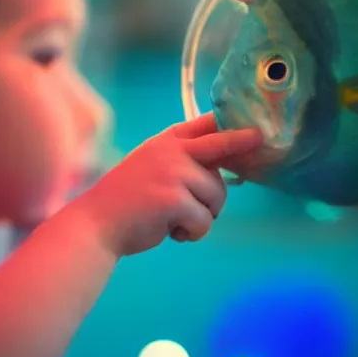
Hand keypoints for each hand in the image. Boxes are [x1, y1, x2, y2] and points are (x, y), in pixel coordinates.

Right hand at [71, 112, 261, 257]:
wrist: (96, 223)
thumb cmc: (125, 200)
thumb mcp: (151, 169)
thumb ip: (179, 163)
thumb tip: (222, 170)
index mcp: (164, 143)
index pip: (202, 125)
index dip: (229, 124)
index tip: (253, 123)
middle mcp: (170, 151)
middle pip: (221, 146)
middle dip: (244, 143)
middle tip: (261, 138)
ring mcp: (173, 173)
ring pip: (217, 194)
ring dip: (206, 214)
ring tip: (180, 222)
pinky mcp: (175, 200)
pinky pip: (205, 220)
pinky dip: (195, 233)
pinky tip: (174, 234)